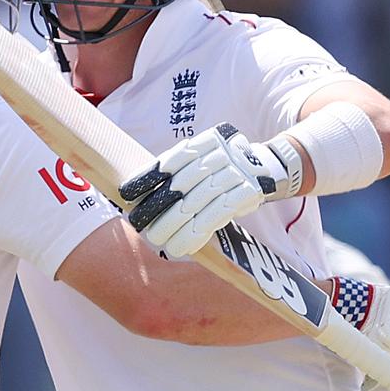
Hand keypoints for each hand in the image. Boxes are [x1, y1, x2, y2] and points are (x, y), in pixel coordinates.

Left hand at [121, 123, 290, 257]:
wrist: (264, 165)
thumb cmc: (220, 166)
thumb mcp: (202, 157)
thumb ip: (178, 170)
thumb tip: (138, 195)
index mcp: (203, 144)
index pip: (169, 161)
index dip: (146, 178)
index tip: (125, 194)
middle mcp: (217, 156)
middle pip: (180, 187)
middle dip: (156, 209)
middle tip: (138, 225)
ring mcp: (233, 174)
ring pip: (195, 205)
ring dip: (173, 226)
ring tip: (156, 240)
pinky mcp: (246, 193)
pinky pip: (216, 217)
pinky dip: (196, 234)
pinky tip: (181, 246)